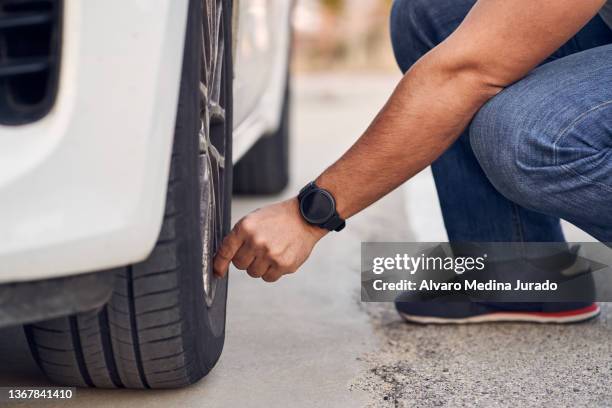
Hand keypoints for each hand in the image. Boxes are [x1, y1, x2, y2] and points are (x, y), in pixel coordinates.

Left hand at [213, 198, 327, 281]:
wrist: (305, 216)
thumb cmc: (278, 218)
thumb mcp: (254, 219)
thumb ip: (239, 237)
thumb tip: (225, 258)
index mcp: (245, 228)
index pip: (225, 251)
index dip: (219, 264)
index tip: (217, 271)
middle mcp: (256, 241)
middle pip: (239, 264)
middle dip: (246, 260)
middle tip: (257, 250)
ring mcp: (270, 254)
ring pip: (253, 273)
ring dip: (259, 266)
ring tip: (271, 251)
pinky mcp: (283, 265)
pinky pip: (268, 278)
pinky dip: (271, 271)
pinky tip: (279, 257)